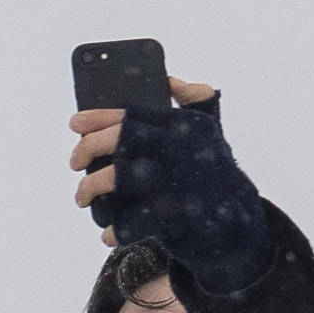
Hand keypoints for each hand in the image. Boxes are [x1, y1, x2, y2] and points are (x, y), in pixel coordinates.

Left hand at [70, 82, 265, 282]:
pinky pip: (128, 222)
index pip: (131, 112)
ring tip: (82, 197)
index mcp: (183, 125)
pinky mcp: (171, 217)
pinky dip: (113, 230)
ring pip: (114, 178)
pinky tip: (108, 233)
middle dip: (86, 150)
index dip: (98, 117)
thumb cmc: (216, 172)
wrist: (239, 223)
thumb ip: (195, 102)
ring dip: (88, 188)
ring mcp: (173, 182)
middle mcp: (177, 149)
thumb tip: (170, 79)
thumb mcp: (211, 132)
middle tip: (74, 162)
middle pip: (117, 140)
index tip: (75, 122)